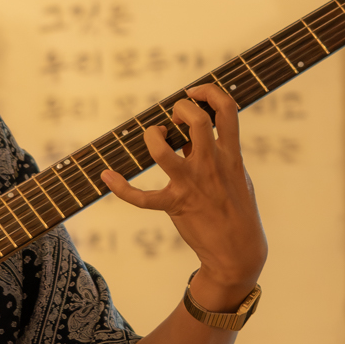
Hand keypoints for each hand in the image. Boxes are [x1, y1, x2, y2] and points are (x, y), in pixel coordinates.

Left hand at [103, 85, 267, 307]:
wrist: (238, 251)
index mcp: (231, 155)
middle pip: (196, 120)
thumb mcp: (237, 175)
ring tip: (156, 136)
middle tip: (175, 117)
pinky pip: (141, 196)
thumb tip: (195, 132)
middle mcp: (211, 166)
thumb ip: (220, 151)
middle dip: (181, 108)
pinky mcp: (175, 205)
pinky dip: (119, 186)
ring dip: (152, 136)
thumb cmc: (236, 209)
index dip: (209, 92)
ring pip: (162, 150)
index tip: (195, 91)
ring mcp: (191, 185)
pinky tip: (106, 176)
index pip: (226, 109)